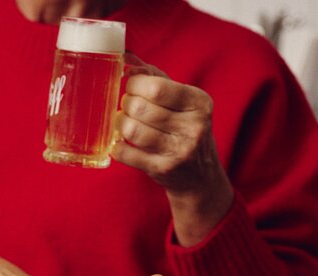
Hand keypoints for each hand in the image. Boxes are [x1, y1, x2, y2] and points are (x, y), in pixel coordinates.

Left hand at [113, 59, 233, 245]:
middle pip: (140, 108)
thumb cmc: (184, 128)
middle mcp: (194, 126)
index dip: (134, 84)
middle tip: (128, 107)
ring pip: (132, 130)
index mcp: (200, 102)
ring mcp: (180, 150)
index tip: (132, 87)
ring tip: (124, 123)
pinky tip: (120, 143)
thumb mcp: (180, 100)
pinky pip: (126, 153)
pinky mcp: (164, 169)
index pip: (155, 87)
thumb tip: (126, 57)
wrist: (199, 176)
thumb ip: (155, 76)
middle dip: (126, 105)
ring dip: (121, 124)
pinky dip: (117, 146)